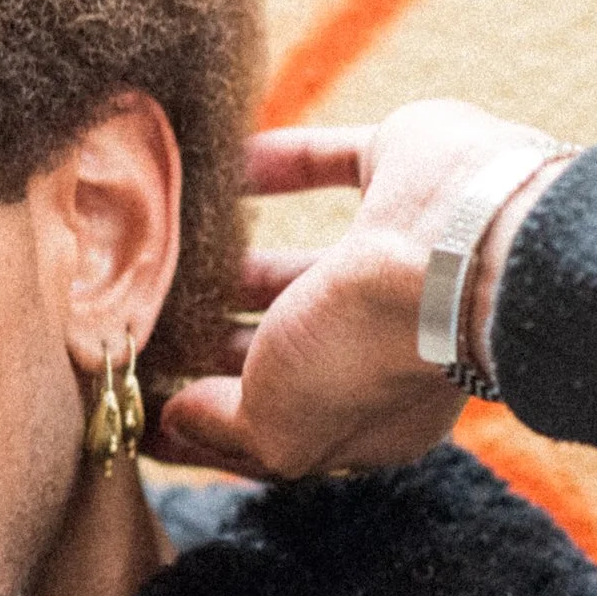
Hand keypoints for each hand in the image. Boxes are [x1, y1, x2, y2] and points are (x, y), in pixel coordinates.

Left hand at [150, 100, 573, 479]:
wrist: (459, 246)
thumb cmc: (367, 354)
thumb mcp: (280, 428)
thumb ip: (225, 431)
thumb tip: (178, 420)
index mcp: (376, 411)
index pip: (282, 423)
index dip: (215, 418)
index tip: (146, 405)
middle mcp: (392, 335)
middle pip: (287, 348)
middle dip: (217, 344)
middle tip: (137, 329)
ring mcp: (400, 252)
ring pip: (303, 265)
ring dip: (239, 265)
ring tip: (159, 262)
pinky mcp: (402, 170)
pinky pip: (324, 164)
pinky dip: (273, 166)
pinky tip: (212, 170)